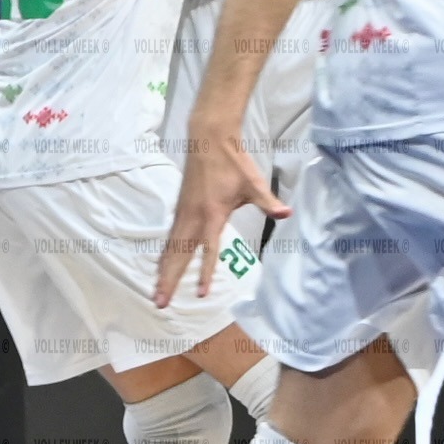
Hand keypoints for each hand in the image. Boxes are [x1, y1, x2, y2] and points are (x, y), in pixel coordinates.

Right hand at [152, 117, 284, 306]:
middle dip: (169, 280)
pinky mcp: (180, 211)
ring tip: (156, 293)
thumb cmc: (233, 162)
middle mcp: (192, 217)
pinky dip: (164, 257)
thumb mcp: (254, 183)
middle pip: (178, 256)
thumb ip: (267, 203)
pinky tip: (161, 268)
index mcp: (212, 214)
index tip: (200, 293)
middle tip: (161, 303)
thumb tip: (286, 214)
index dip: (205, 272)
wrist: (208, 140)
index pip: (208, 250)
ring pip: (170, 250)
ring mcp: (182, 214)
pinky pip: (169, 240)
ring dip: (162, 272)